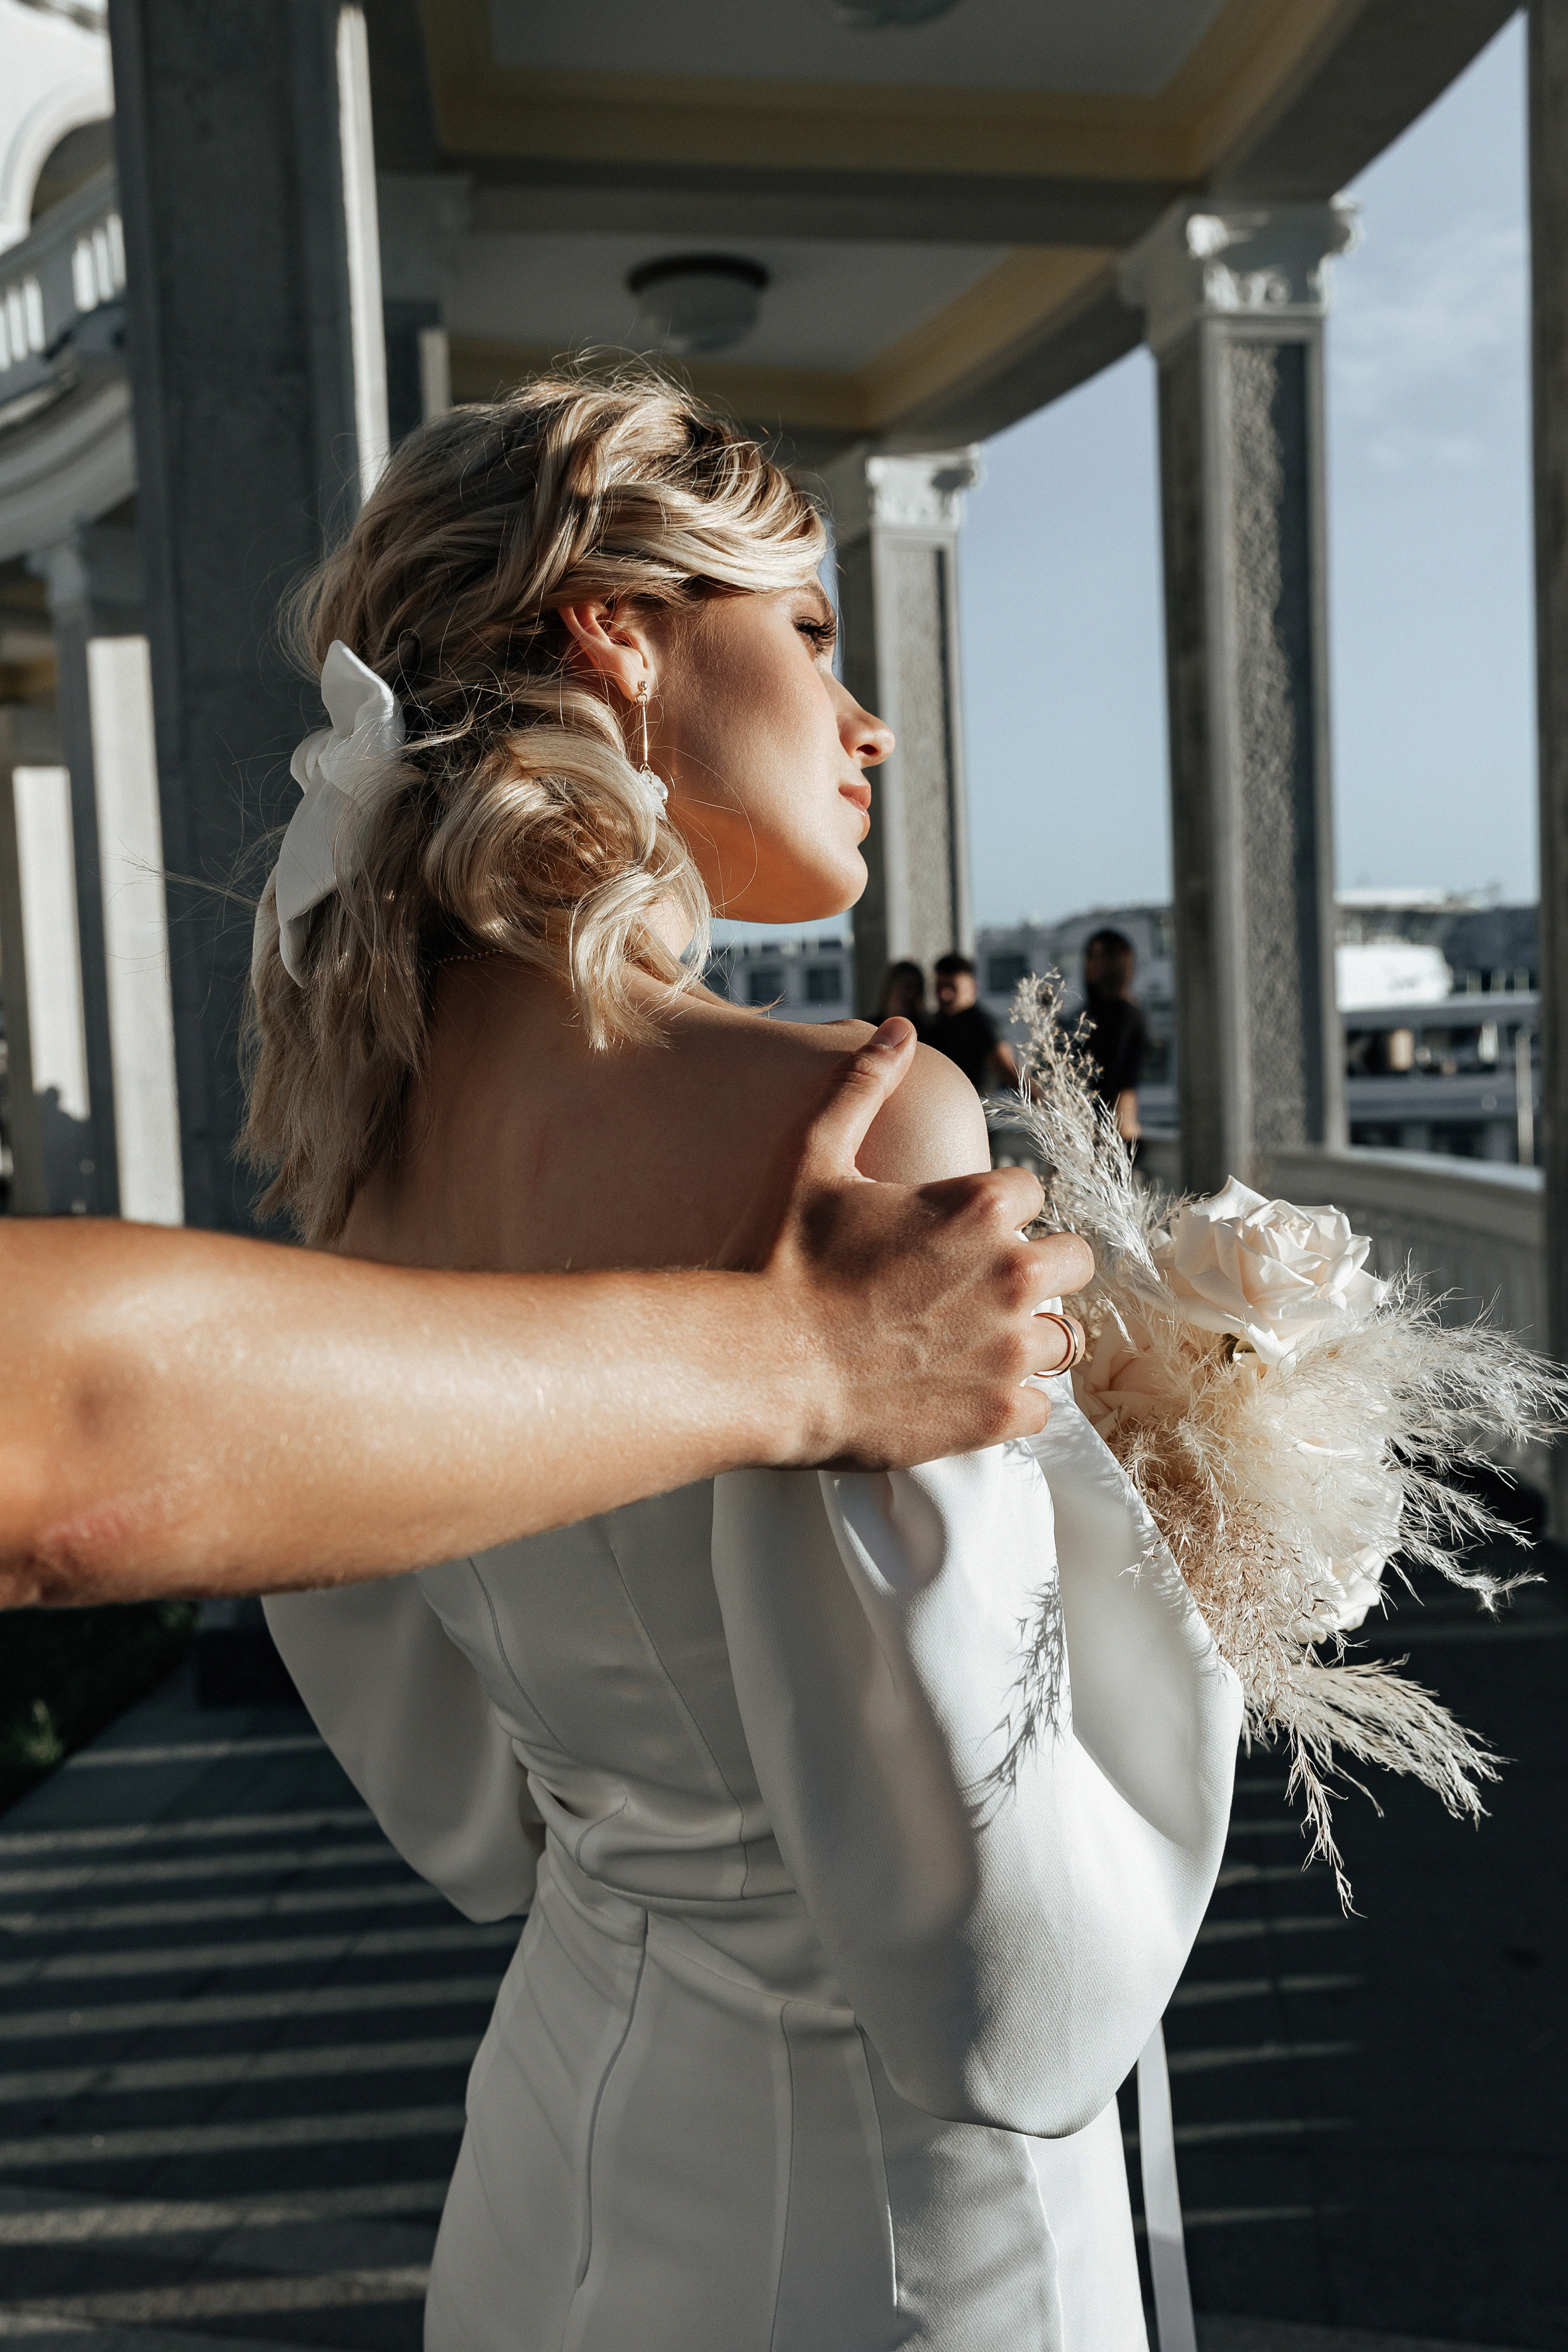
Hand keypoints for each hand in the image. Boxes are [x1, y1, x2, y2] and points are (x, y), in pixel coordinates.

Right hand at [722, 1020, 1093, 1467]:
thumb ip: (863, 1087)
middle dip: (1038, 1267)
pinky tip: (965, 1391)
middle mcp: (1011, 1273)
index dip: (994, 1211)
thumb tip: (900, 1030)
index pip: (1030, 1195)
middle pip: (1075, 1260)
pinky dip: (1011, 1402)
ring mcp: (1011, 1348)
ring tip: (977, 1343)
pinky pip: (1042, 1408)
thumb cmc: (786, 1262)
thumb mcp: (816, 1159)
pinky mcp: (1000, 1412)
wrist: (764, 1366)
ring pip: (1066, 1337)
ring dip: (1030, 1336)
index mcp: (980, 1206)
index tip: (957, 1232)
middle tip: (983, 1286)